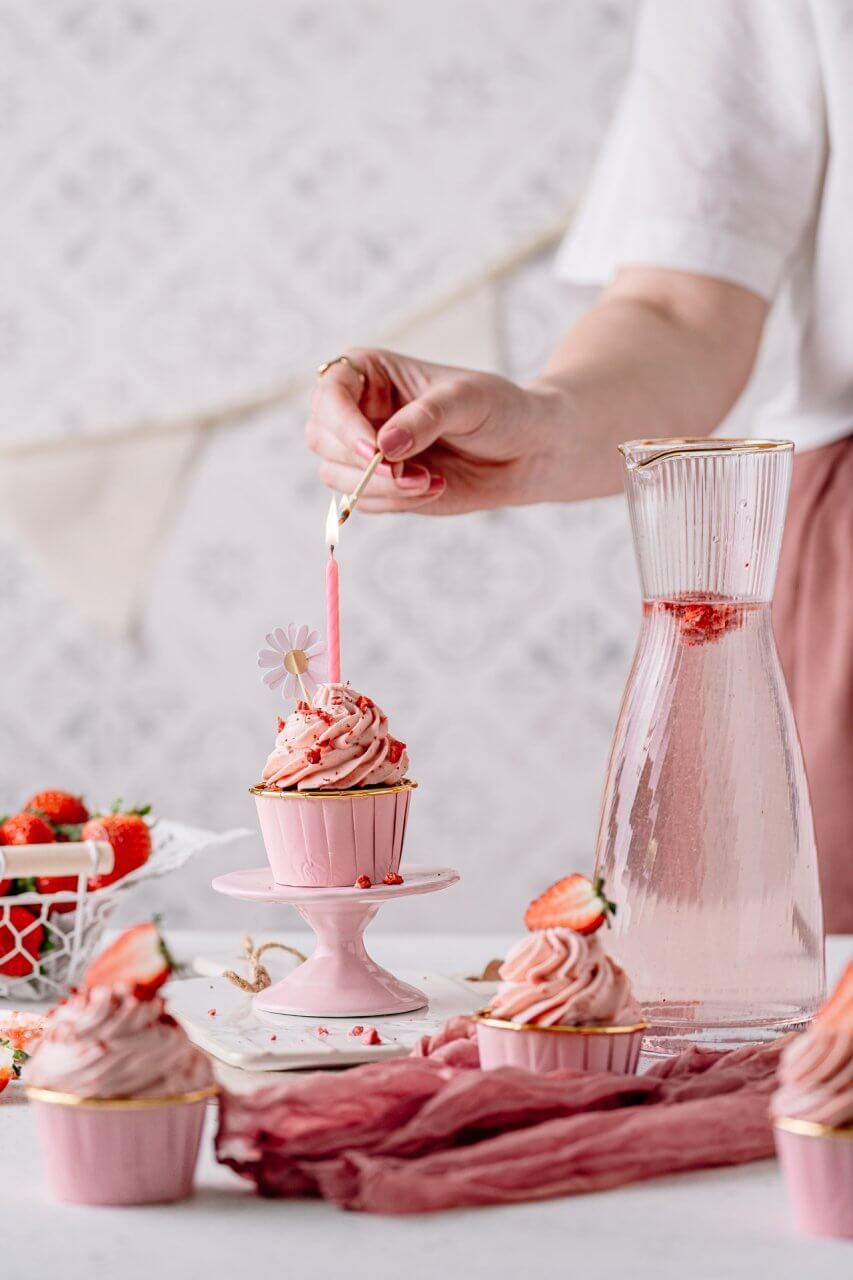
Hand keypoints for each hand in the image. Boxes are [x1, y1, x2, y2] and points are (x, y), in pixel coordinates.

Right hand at [305, 348, 559, 515]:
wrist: (525, 449)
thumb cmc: (498, 409)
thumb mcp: (467, 401)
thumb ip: (425, 418)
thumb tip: (383, 446)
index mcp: (370, 374)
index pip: (330, 394)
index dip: (342, 424)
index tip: (373, 450)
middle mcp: (359, 410)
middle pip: (321, 438)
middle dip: (359, 463)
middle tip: (407, 473)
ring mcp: (365, 451)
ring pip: (336, 475)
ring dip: (380, 487)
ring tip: (429, 481)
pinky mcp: (380, 485)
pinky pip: (364, 502)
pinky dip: (396, 502)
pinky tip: (435, 488)